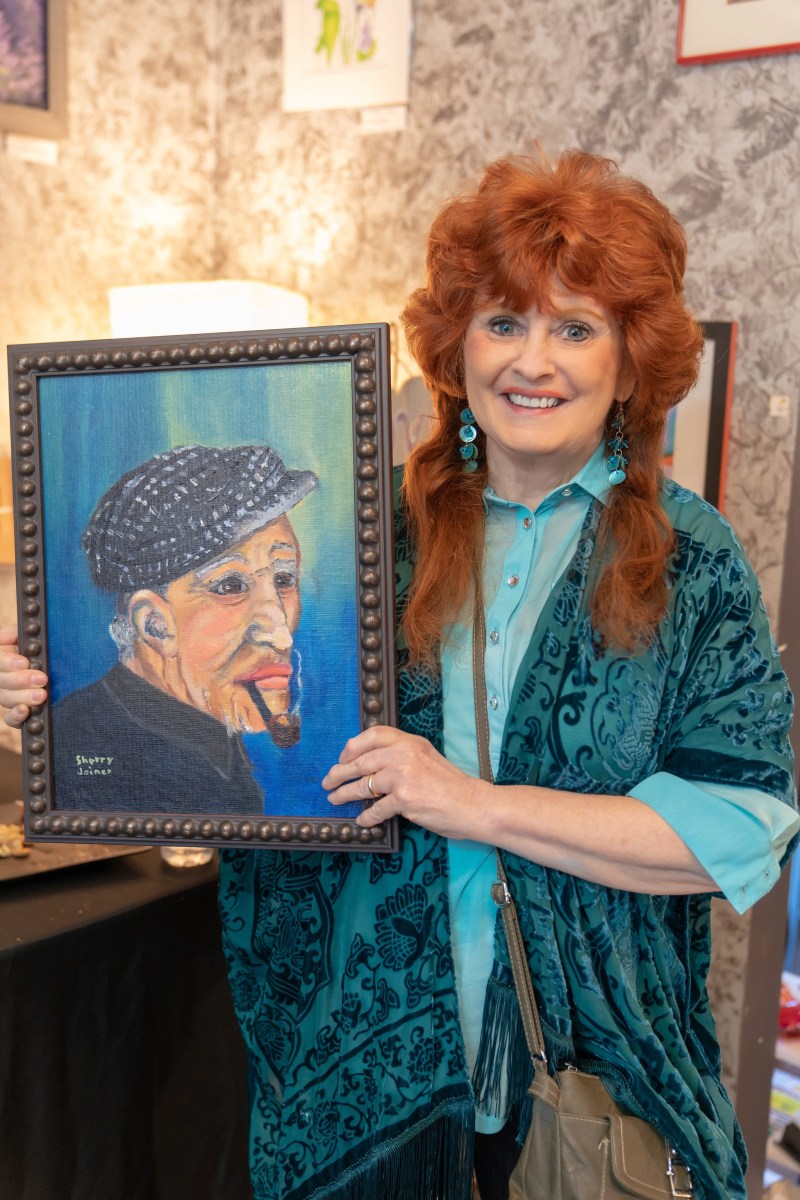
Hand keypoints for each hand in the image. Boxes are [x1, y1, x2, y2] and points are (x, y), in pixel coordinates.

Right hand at [0, 626, 48, 727]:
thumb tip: (15, 634)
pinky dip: (16, 716)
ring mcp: (8, 695)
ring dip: (23, 697)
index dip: (8, 663)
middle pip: (2, 681)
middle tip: (42, 678)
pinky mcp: (17, 712)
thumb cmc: (42, 645)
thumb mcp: (27, 636)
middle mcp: (2, 677)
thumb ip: (18, 633)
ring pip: (6, 698)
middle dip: (21, 680)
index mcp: (3, 657)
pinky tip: (26, 711)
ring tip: (42, 695)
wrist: (60, 662)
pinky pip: (10, 719)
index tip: (25, 662)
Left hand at [322, 726, 490, 839]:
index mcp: (411, 742)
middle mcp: (405, 754)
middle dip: (340, 772)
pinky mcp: (404, 799)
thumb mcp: (427, 759)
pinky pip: (377, 808)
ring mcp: (403, 776)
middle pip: (362, 761)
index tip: (343, 756)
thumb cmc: (452, 785)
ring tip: (335, 799)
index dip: (354, 745)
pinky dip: (367, 816)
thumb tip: (374, 766)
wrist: (472, 804)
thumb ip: (404, 757)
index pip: (375, 734)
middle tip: (328, 781)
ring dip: (345, 794)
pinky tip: (362, 820)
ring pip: (363, 784)